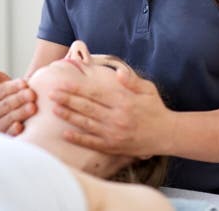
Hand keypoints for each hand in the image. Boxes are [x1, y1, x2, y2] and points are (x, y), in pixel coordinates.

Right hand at [0, 58, 36, 135]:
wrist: (16, 109)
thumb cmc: (8, 93)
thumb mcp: (0, 81)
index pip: (0, 91)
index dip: (13, 87)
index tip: (25, 83)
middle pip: (6, 105)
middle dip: (20, 99)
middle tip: (32, 94)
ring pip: (9, 118)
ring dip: (21, 113)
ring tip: (33, 107)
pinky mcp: (5, 135)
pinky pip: (9, 134)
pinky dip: (15, 130)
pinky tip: (22, 126)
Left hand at [50, 68, 172, 157]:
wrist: (167, 134)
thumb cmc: (156, 109)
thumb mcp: (148, 88)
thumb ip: (132, 80)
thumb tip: (118, 72)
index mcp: (124, 101)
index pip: (95, 93)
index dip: (78, 88)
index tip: (64, 83)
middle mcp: (117, 117)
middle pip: (87, 107)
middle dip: (67, 100)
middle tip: (52, 94)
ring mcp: (114, 133)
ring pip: (86, 124)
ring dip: (69, 116)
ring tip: (54, 109)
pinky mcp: (113, 146)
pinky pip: (91, 142)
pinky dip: (77, 138)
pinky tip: (65, 134)